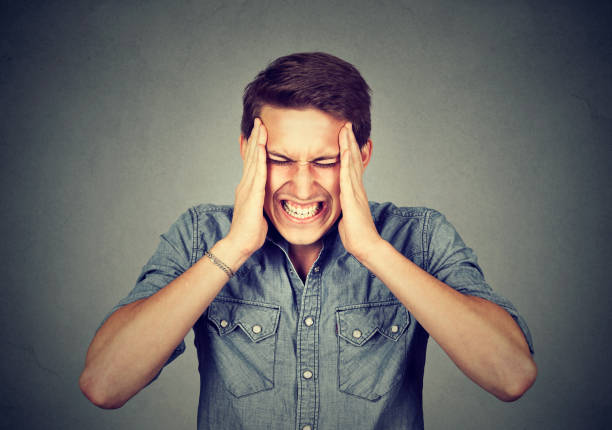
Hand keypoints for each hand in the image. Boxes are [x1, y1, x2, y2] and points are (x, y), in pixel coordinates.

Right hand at [225, 118, 267, 257]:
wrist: (239, 244)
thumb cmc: (250, 232)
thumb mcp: (258, 211)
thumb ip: (262, 201)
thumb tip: (269, 198)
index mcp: (247, 188)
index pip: (251, 162)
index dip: (254, 146)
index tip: (258, 132)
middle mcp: (244, 184)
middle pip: (250, 156)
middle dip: (255, 137)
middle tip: (258, 120)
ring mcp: (246, 189)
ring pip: (252, 160)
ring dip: (257, 142)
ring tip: (260, 126)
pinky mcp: (251, 195)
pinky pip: (257, 173)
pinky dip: (259, 158)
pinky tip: (261, 147)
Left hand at [337, 123, 380, 260]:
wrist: (366, 246)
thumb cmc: (356, 235)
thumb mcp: (346, 217)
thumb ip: (344, 208)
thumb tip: (340, 207)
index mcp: (355, 192)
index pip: (352, 166)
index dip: (349, 150)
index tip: (345, 136)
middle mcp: (357, 188)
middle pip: (354, 159)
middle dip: (349, 141)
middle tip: (346, 124)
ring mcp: (356, 192)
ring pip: (352, 163)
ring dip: (348, 145)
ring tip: (345, 128)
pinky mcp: (352, 198)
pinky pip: (348, 177)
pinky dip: (347, 162)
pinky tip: (346, 149)